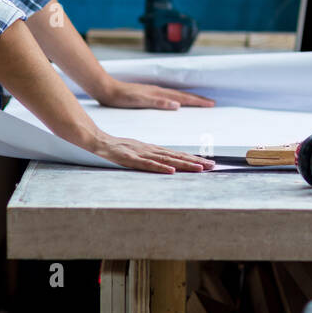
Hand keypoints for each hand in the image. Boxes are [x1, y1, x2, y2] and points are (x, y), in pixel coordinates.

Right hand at [89, 131, 215, 172]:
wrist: (99, 140)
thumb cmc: (118, 147)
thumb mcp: (138, 151)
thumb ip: (151, 156)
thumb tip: (167, 164)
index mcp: (154, 149)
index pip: (177, 154)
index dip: (193, 158)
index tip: (208, 163)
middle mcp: (151, 150)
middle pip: (177, 156)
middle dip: (195, 162)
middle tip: (212, 166)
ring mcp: (142, 154)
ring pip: (167, 160)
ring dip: (184, 164)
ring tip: (199, 168)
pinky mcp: (131, 159)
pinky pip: (148, 164)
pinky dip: (160, 168)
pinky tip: (171, 171)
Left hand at [91, 78, 215, 109]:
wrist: (107, 90)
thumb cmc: (121, 97)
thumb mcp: (139, 101)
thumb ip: (158, 102)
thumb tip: (177, 104)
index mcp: (159, 93)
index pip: (182, 98)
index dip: (197, 101)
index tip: (210, 104)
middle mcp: (158, 91)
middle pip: (182, 95)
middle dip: (197, 99)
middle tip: (211, 103)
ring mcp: (153, 92)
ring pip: (176, 95)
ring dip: (188, 99)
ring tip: (199, 101)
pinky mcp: (147, 95)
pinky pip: (168, 97)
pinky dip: (176, 99)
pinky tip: (175, 103)